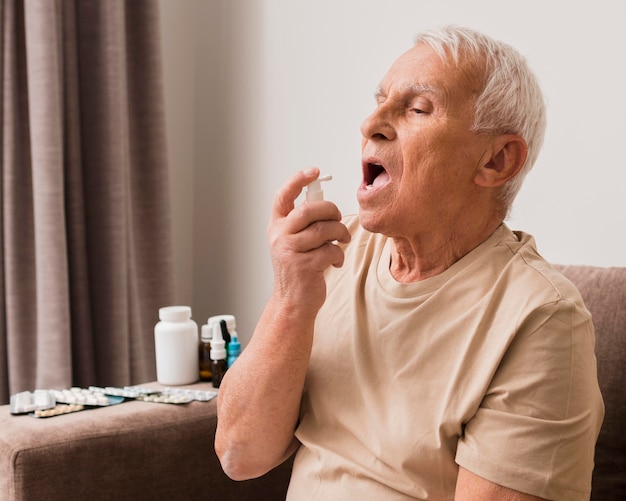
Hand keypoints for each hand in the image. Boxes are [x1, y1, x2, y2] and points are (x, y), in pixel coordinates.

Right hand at [268, 168, 350, 316]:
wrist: (293, 302)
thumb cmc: (298, 270)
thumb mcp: (293, 243)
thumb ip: (303, 224)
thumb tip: (326, 206)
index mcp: (277, 226)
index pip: (283, 196)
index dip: (298, 180)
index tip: (313, 172)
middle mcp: (280, 236)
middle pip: (309, 210)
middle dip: (331, 211)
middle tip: (338, 220)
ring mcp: (290, 251)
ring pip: (324, 229)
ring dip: (340, 234)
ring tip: (342, 241)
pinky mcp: (304, 266)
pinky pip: (331, 250)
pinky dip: (339, 254)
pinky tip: (335, 261)